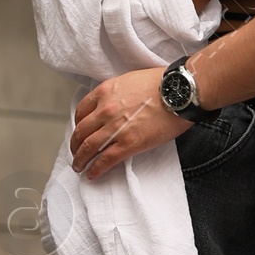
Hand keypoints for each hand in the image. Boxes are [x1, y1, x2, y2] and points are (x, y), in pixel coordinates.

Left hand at [71, 67, 185, 177]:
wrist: (179, 92)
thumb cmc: (162, 83)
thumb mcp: (131, 80)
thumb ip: (118, 92)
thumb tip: (117, 102)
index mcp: (105, 92)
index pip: (81, 111)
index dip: (78, 124)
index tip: (79, 131)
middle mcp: (105, 110)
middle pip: (80, 132)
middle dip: (75, 145)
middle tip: (75, 152)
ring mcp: (115, 128)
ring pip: (88, 148)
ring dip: (80, 160)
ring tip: (79, 166)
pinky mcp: (128, 144)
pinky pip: (105, 160)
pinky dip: (96, 169)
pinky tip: (93, 174)